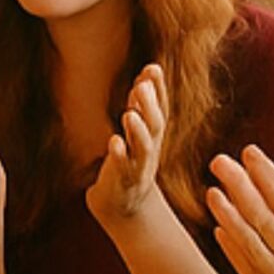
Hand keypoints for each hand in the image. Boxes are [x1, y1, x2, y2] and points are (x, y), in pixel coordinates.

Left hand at [84, 64, 170, 230]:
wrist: (124, 206)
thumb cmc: (130, 162)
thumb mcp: (139, 132)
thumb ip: (142, 105)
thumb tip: (147, 73)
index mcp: (153, 137)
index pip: (160, 109)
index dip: (158, 90)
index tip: (152, 67)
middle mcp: (149, 150)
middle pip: (155, 126)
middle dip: (150, 105)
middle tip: (142, 85)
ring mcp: (137, 167)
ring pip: (143, 148)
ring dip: (138, 130)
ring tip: (129, 113)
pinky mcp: (122, 181)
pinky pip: (122, 168)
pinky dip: (119, 155)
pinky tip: (113, 142)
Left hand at [206, 149, 273, 273]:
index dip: (265, 174)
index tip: (250, 153)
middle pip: (261, 216)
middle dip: (238, 184)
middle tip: (219, 161)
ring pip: (248, 241)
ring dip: (228, 214)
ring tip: (213, 191)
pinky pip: (246, 269)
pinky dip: (233, 248)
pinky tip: (221, 227)